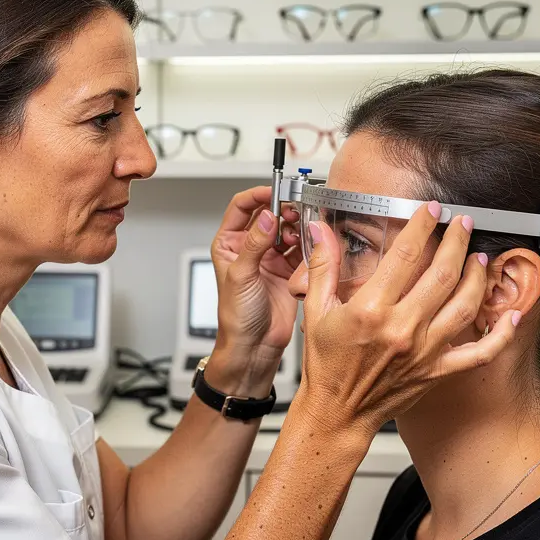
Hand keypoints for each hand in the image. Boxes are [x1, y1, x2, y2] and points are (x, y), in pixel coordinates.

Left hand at [210, 187, 301, 393]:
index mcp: (229, 243)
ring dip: (297, 227)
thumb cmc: (236, 317)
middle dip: (284, 210)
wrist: (254, 347)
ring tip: (302, 230)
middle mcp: (250, 248)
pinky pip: (302, 249)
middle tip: (296, 211)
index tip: (276, 192)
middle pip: (269, 214)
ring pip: (288, 230)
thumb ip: (254, 244)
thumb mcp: (241, 276)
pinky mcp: (289, 270)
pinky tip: (310, 244)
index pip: (242, 206)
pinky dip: (308, 244)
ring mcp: (271, 258)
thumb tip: (266, 216)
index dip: (258, 195)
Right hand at [298, 202, 519, 433]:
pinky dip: (501, 333)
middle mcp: (402, 328)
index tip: (430, 211)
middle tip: (462, 224)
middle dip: (457, 242)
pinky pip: (480, 352)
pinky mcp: (438, 371)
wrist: (338, 412)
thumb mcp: (315, 310)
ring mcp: (425, 351)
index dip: (422, 226)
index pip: (404, 255)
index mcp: (371, 310)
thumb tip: (321, 230)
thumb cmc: (326, 365)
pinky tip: (511, 314)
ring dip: (477, 277)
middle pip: (442, 274)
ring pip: (465, 305)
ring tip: (478, 258)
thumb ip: (323, 266)